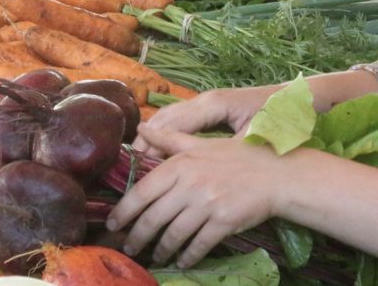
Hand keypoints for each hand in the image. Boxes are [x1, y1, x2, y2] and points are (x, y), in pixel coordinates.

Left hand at [108, 125, 282, 267]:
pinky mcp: (225, 222)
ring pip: (175, 233)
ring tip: (154, 256)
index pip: (142, 191)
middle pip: (154, 216)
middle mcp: (190, 185)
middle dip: (137, 235)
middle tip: (128, 246)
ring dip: (161, 249)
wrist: (278, 174)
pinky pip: (200, 244)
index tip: (113, 222)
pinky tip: (181, 261)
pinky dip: (188, 255)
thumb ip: (168, 139)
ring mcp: (207, 204)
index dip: (124, 210)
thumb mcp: (200, 143)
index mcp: (179, 164)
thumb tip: (140, 127)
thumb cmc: (237, 156)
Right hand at [134, 86, 274, 154]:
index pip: (173, 124)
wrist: (304, 99)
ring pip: (169, 117)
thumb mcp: (260, 135)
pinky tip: (160, 152)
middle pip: (165, 118)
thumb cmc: (285, 117)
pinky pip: (179, 120)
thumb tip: (205, 163)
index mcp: (213, 104)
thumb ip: (231, 148)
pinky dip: (165, 134)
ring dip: (153, 137)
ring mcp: (206, 103)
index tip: (141, 166)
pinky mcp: (211, 109)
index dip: (155, 144)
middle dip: (147, 141)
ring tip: (139, 161)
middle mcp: (204, 100)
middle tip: (132, 166)